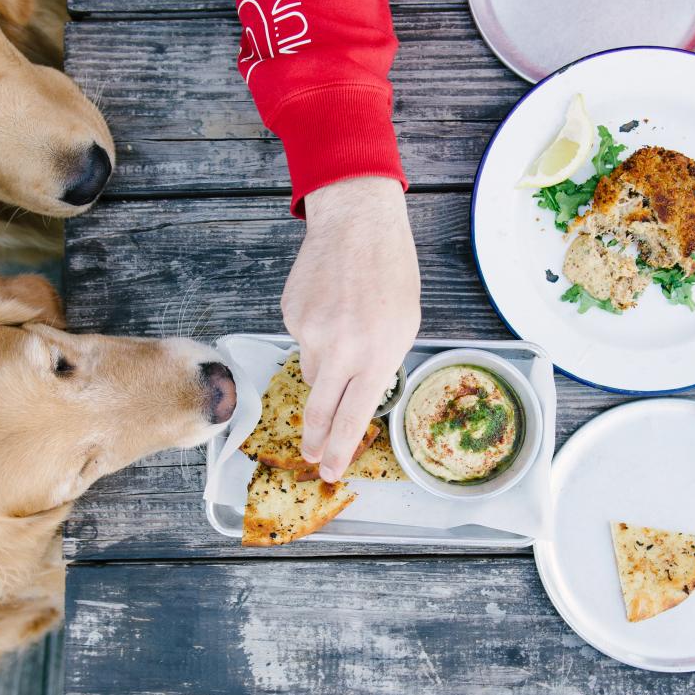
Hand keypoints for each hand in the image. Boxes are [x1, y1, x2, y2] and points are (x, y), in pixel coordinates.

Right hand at [283, 176, 420, 481]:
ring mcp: (310, 334)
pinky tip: (328, 305)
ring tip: (342, 329)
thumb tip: (358, 396)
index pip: (354, 418)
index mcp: (376, 356)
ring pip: (311, 372)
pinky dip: (314, 333)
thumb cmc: (390, 271)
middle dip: (315, 439)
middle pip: (319, 411)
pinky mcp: (290, 317)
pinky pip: (300, 341)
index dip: (340, 450)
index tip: (330, 470)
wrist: (356, 223)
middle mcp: (340, 351)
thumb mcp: (404, 324)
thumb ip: (381, 364)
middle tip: (311, 455)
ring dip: (324, 366)